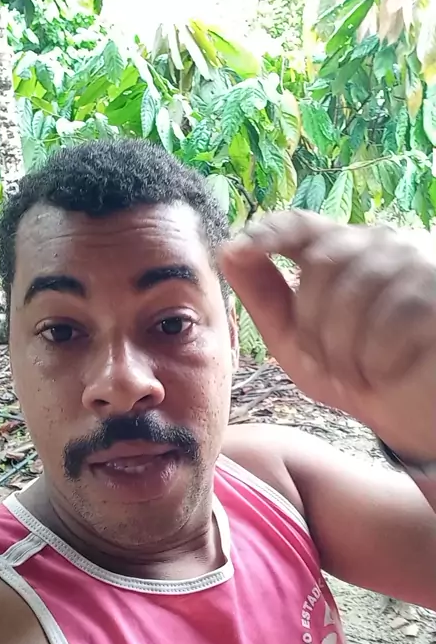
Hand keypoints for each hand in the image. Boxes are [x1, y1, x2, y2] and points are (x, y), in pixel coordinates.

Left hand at [221, 210, 435, 460]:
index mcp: (344, 255)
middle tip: (328, 365)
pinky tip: (390, 371)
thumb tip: (227, 252)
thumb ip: (266, 299)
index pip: (302, 225)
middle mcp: (383, 247)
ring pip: (356, 290)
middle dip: (312, 325)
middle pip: (322, 263)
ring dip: (345, 349)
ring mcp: (418, 264)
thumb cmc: (359, 378)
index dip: (269, 233)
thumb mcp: (299, 345)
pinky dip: (379, 358)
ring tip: (359, 374)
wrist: (417, 417)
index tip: (239, 250)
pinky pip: (394, 317)